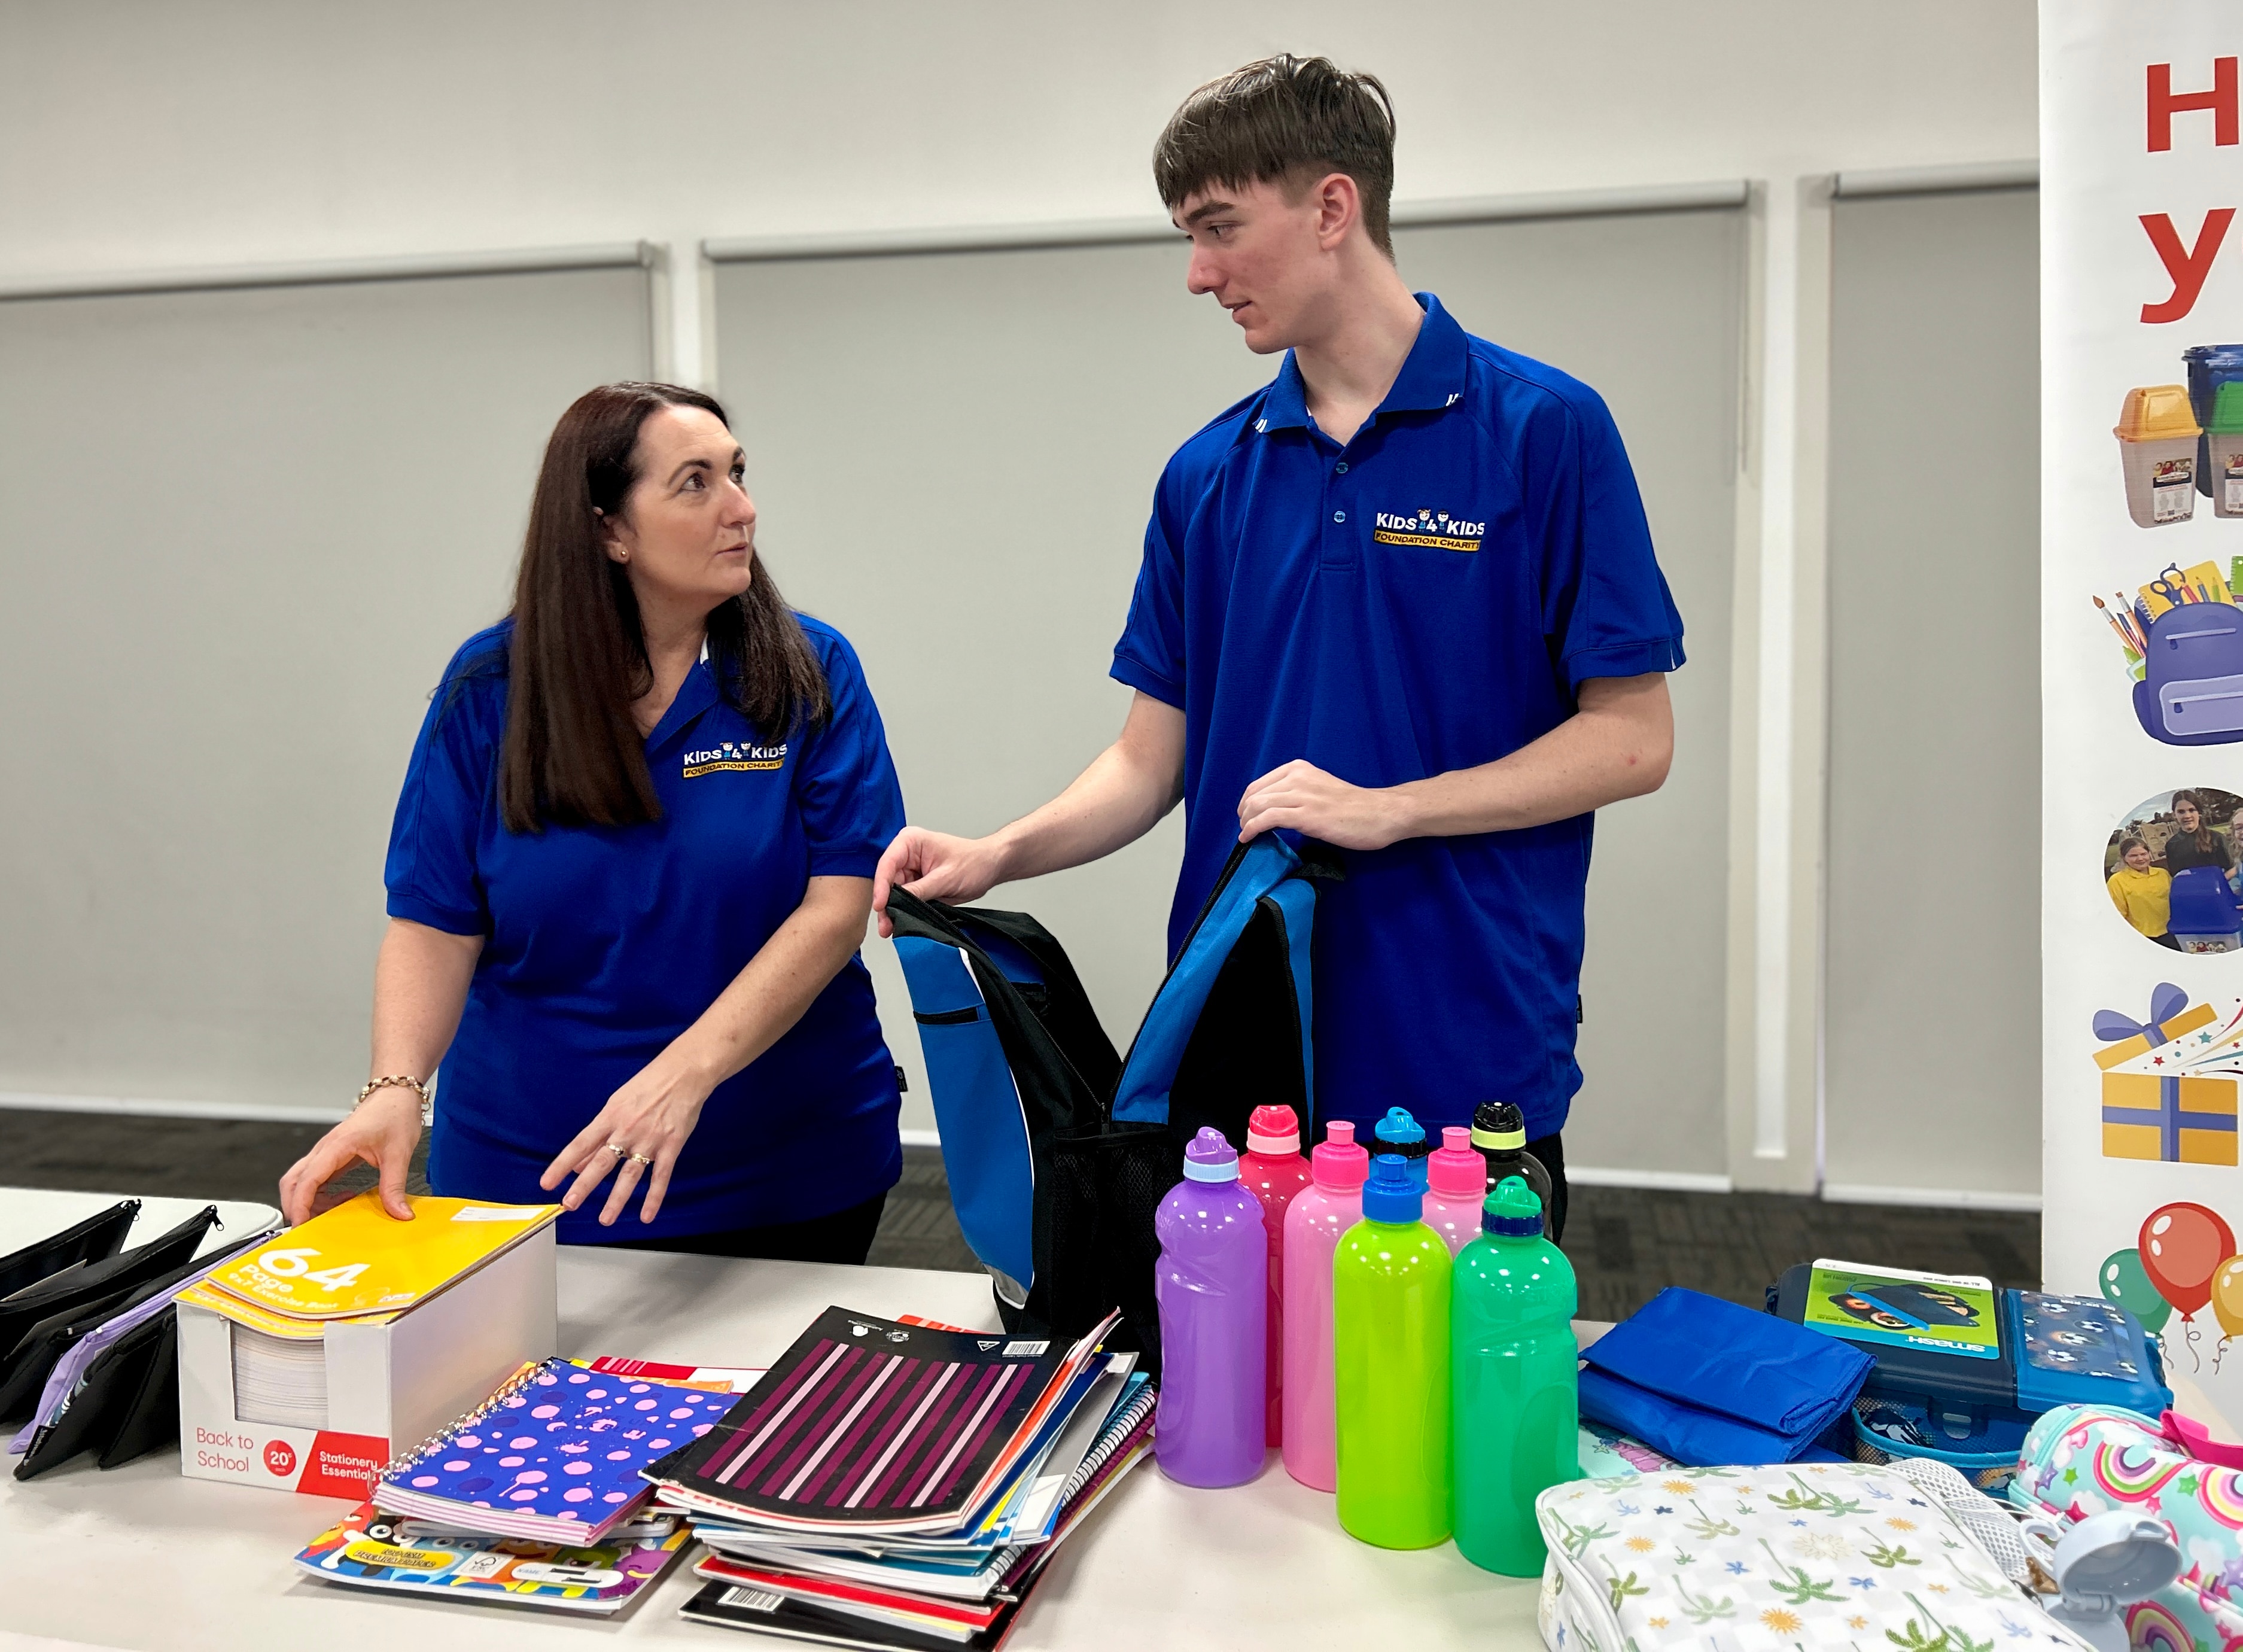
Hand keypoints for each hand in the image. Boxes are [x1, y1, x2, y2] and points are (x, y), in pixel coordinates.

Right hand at [278, 1087, 420, 1225]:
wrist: (396, 1094)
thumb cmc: (395, 1113)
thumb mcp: (399, 1153)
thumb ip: (395, 1186)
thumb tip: (399, 1213)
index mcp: (337, 1145)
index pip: (307, 1180)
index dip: (300, 1205)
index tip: (302, 1224)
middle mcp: (326, 1148)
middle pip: (293, 1181)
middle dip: (295, 1206)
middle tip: (309, 1227)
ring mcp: (328, 1152)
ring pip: (302, 1181)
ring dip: (309, 1201)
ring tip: (331, 1215)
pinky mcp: (334, 1155)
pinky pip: (317, 1179)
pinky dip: (321, 1194)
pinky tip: (342, 1199)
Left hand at [539, 1047, 714, 1225]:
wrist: (683, 1073)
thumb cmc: (648, 1084)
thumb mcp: (617, 1104)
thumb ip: (599, 1135)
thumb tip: (580, 1163)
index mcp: (610, 1117)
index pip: (580, 1144)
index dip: (562, 1164)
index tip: (547, 1182)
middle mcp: (627, 1130)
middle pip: (602, 1162)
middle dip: (584, 1185)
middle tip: (569, 1204)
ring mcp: (650, 1139)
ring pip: (630, 1174)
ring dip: (617, 1199)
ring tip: (605, 1219)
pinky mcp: (671, 1145)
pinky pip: (661, 1176)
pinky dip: (654, 1197)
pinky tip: (646, 1215)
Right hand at [872, 827, 1007, 937]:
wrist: (991, 867)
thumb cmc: (974, 862)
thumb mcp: (946, 878)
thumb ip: (920, 890)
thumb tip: (897, 902)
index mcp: (911, 841)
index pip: (888, 864)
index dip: (881, 886)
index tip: (880, 905)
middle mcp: (907, 854)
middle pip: (887, 881)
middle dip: (886, 903)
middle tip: (885, 925)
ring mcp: (911, 869)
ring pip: (893, 893)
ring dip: (892, 910)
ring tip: (890, 928)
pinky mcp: (917, 883)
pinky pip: (905, 898)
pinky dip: (903, 911)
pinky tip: (901, 922)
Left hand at [1235, 760, 1411, 850]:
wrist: (1380, 814)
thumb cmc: (1354, 806)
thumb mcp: (1319, 788)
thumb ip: (1297, 792)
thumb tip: (1275, 809)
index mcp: (1299, 768)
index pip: (1259, 783)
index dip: (1247, 802)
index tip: (1246, 815)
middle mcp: (1297, 777)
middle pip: (1255, 794)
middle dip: (1243, 813)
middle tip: (1244, 828)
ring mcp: (1301, 795)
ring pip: (1257, 805)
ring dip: (1245, 822)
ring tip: (1245, 835)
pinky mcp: (1306, 815)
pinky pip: (1267, 819)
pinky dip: (1252, 829)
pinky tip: (1248, 838)